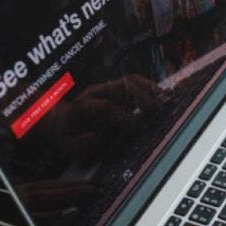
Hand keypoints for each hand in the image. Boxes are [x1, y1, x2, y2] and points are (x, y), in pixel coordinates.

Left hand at [46, 74, 167, 155]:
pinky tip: (162, 96)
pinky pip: (136, 82)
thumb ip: (80, 144)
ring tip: (163, 100)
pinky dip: (150, 87)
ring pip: (130, 80)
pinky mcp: (118, 90)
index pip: (106, 107)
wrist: (62, 121)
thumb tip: (96, 137)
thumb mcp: (67, 146)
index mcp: (83, 106)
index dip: (122, 116)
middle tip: (153, 111)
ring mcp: (107, 89)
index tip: (136, 127)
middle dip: (139, 96)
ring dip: (148, 88)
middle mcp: (96, 93)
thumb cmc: (67, 136)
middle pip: (120, 86)